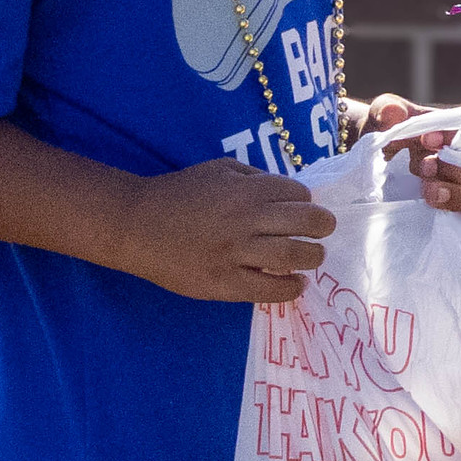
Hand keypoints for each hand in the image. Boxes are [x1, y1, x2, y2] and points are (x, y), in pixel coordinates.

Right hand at [114, 157, 336, 303]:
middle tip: (322, 232)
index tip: (301, 209)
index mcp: (248, 190)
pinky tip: (296, 285)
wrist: (137, 226)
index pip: (299, 194)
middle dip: (322, 226)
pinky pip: (269, 290)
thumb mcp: (221, 169)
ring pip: (295, 256)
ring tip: (313, 257)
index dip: (306, 201)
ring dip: (313, 257)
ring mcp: (236, 254)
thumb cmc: (180, 194)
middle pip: (308, 222)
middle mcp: (247, 220)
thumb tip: (291, 195)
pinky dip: (291, 289)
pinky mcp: (224, 283)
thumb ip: (256, 179)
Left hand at [361, 91, 460, 213]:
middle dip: (456, 167)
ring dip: (455, 193)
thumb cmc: (386, 127)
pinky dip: (450, 208)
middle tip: (424, 167)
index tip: (425, 140)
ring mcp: (460, 181)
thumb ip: (387, 109)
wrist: (371, 155)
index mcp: (458, 127)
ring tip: (427, 191)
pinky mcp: (449, 202)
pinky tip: (429, 205)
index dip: (456, 137)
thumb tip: (393, 114)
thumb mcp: (382, 112)